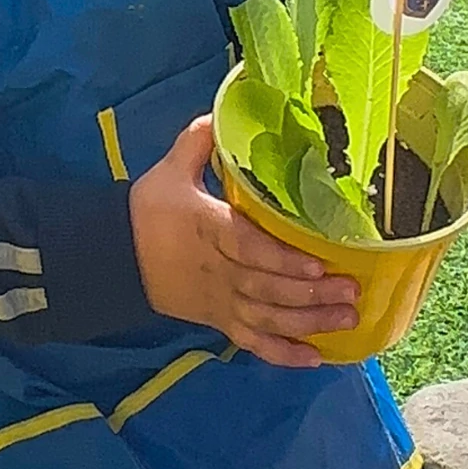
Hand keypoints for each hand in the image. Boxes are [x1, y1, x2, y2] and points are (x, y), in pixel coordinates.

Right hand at [129, 119, 359, 366]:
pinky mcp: (218, 321)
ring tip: (347, 320)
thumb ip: (200, 142)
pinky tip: (314, 358)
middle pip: (267, 288)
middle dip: (311, 294)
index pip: (248, 248)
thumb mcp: (170, 170)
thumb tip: (226, 109)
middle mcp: (218, 271)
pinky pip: (252, 343)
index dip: (283, 259)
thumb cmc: (149, 210)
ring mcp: (220, 301)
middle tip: (351, 292)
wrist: (116, 257)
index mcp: (208, 229)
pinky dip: (282, 354)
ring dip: (308, 322)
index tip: (318, 263)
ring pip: (267, 318)